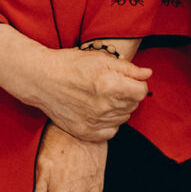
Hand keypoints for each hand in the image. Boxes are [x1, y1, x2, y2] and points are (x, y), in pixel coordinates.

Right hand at [25, 47, 151, 141]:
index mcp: (110, 86)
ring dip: (119, 108)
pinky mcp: (86, 133)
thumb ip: (128, 68)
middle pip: (133, 105)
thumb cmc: (71, 65)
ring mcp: (95, 122)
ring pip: (123, 118)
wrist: (42, 80)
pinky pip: (111, 132)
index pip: (141, 91)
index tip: (128, 80)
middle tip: (112, 85)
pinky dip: (109, 122)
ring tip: (103, 96)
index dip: (137, 83)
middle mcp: (104, 107)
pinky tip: (98, 110)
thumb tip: (147, 74)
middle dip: (128, 94)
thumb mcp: (101, 58)